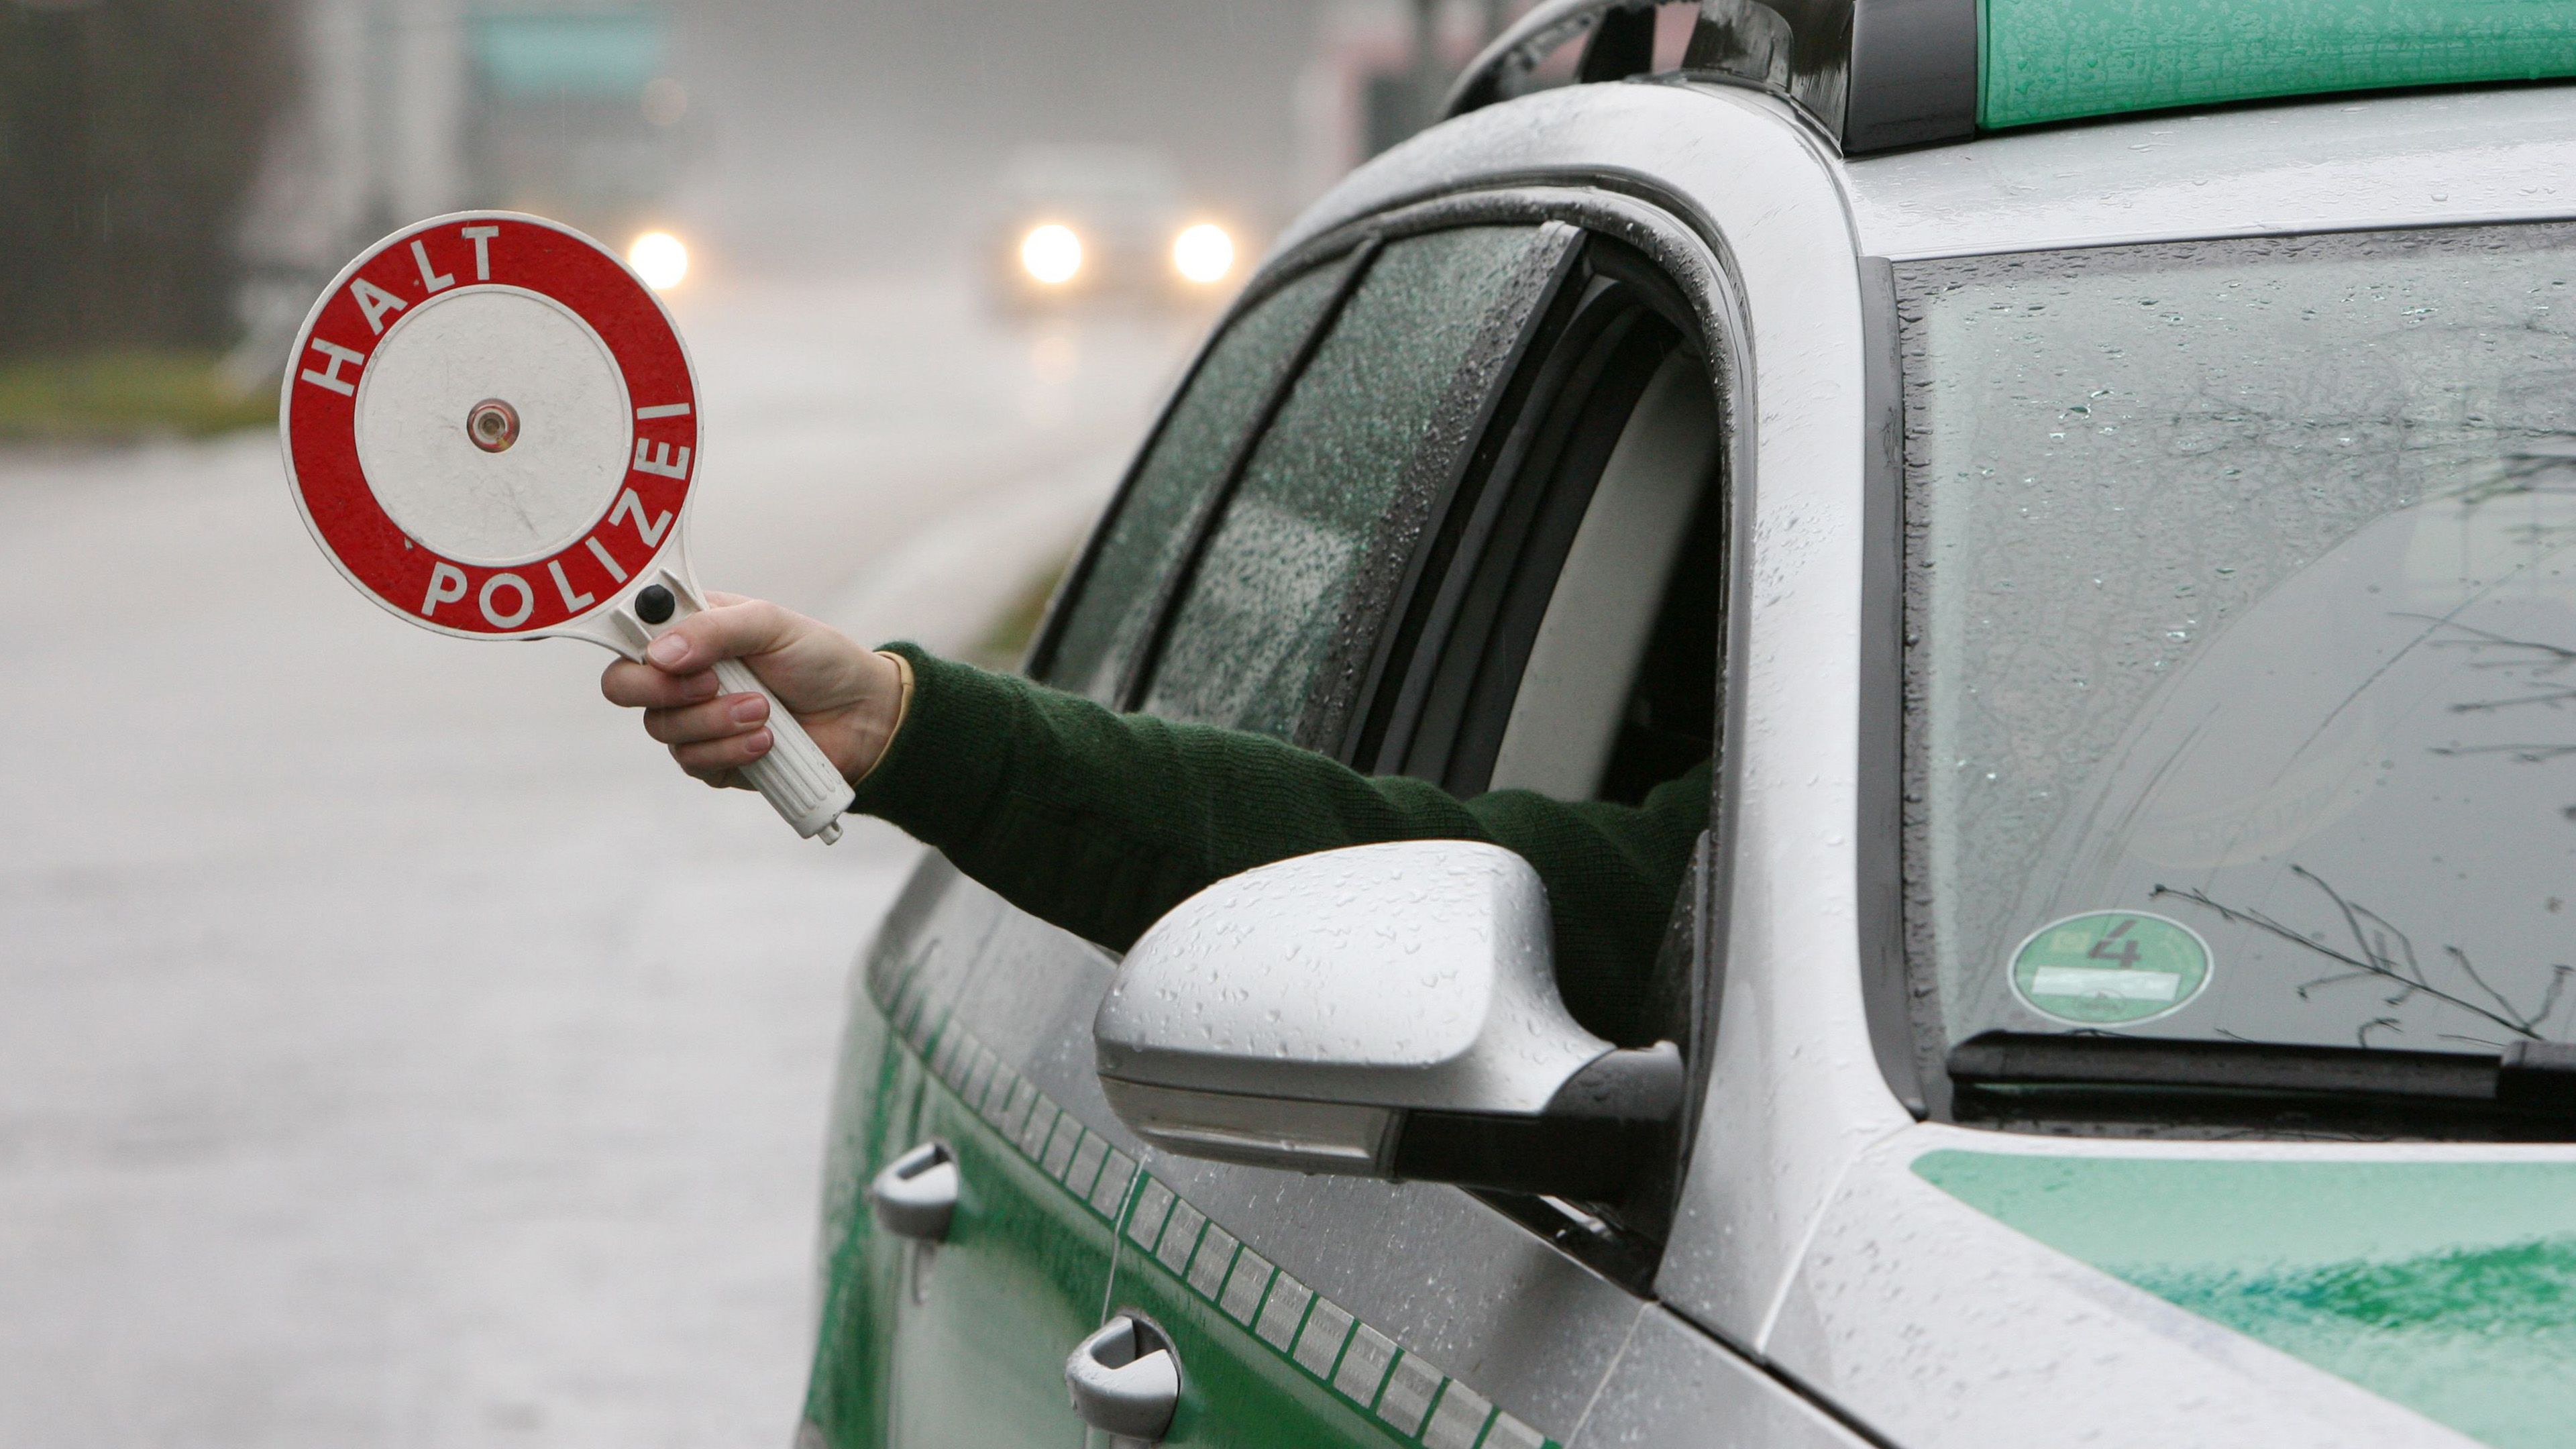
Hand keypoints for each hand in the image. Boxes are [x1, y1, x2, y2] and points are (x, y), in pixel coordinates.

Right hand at [599, 592, 905, 790]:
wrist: (862, 715)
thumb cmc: (819, 659)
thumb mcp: (770, 625)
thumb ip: (714, 629)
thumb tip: (660, 654)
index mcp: (689, 631)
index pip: (629, 637)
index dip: (634, 648)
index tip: (667, 655)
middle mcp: (682, 675)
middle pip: (625, 688)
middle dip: (666, 690)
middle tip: (713, 683)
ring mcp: (695, 720)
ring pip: (664, 731)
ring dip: (716, 722)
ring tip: (764, 710)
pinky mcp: (714, 760)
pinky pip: (696, 764)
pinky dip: (732, 751)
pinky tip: (768, 740)